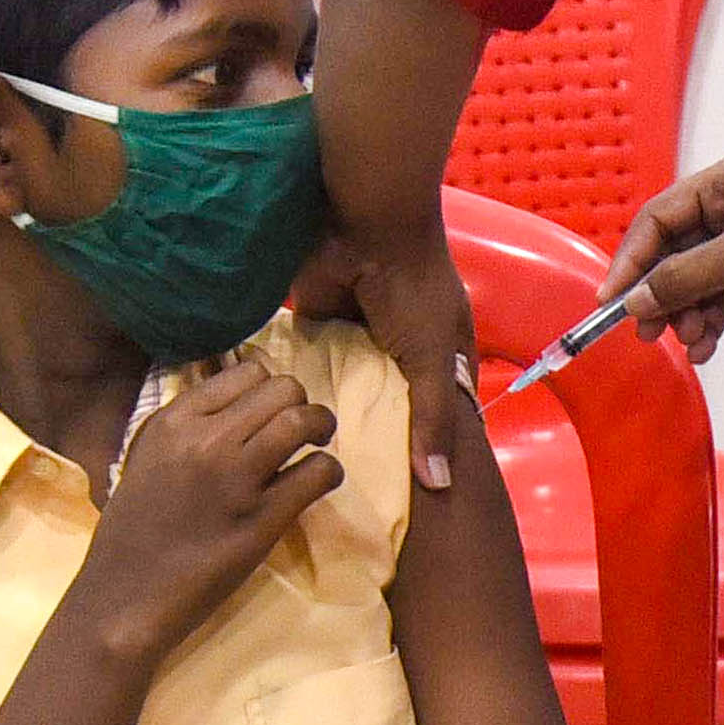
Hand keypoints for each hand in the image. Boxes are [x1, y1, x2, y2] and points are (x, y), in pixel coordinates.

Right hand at [76, 359, 341, 657]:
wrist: (122, 598)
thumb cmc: (132, 534)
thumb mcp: (147, 461)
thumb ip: (188, 430)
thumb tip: (240, 405)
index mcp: (172, 422)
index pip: (246, 371)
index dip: (269, 389)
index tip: (271, 412)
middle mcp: (204, 441)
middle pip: (284, 388)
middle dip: (302, 404)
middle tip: (301, 431)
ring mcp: (234, 478)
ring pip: (303, 420)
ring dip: (322, 429)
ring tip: (316, 447)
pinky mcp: (261, 519)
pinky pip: (319, 471)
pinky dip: (330, 472)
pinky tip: (318, 484)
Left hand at [293, 217, 477, 494]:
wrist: (364, 222)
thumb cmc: (414, 287)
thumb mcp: (432, 359)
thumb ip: (432, 419)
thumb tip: (438, 486)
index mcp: (441, 357)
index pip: (440, 415)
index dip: (429, 452)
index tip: (412, 502)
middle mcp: (400, 351)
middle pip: (389, 406)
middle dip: (375, 440)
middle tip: (351, 495)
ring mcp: (358, 338)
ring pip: (346, 389)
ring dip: (332, 415)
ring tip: (308, 470)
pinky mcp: (318, 325)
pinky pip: (308, 364)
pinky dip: (299, 387)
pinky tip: (282, 426)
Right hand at [598, 156, 723, 363]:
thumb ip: (685, 276)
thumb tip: (633, 302)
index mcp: (722, 184)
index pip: (658, 219)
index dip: (630, 258)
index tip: (610, 301)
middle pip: (673, 254)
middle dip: (660, 294)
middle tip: (647, 334)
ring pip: (695, 283)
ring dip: (686, 314)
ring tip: (691, 341)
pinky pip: (721, 302)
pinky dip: (711, 324)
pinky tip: (706, 349)